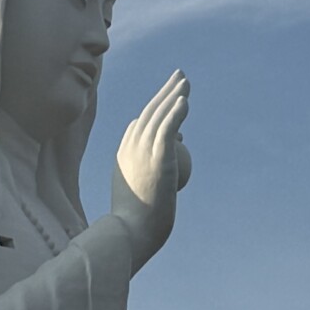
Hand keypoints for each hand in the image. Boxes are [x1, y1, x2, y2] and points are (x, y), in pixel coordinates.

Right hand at [111, 70, 191, 269]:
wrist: (131, 232)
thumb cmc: (136, 226)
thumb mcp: (139, 202)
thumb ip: (148, 186)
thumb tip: (161, 186)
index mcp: (123, 156)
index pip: (138, 127)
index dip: (157, 116)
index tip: (175, 111)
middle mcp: (130, 147)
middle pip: (149, 112)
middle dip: (164, 92)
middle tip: (179, 77)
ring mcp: (142, 150)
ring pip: (159, 114)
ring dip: (173, 94)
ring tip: (185, 81)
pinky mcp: (157, 156)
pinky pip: (168, 127)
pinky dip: (176, 111)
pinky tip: (186, 100)